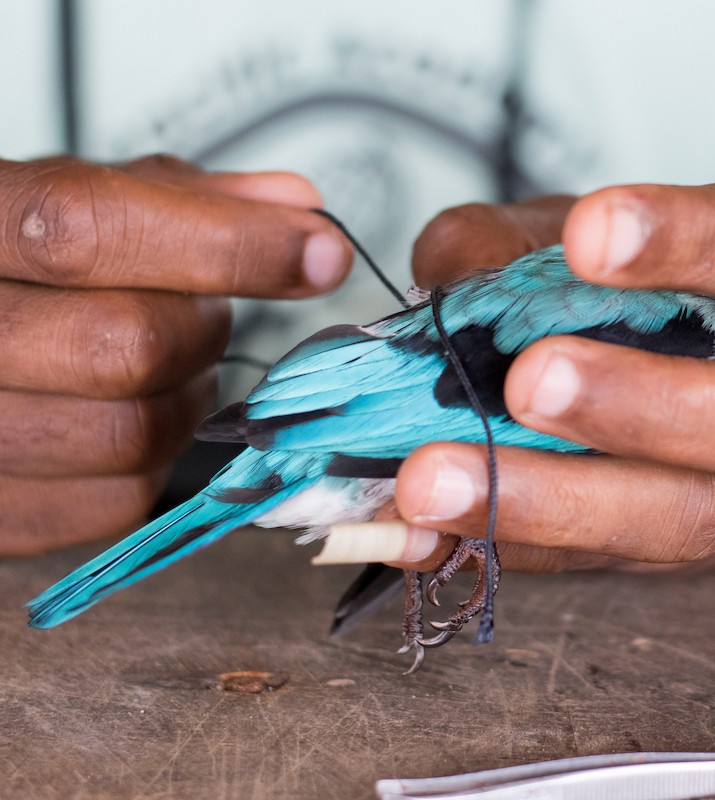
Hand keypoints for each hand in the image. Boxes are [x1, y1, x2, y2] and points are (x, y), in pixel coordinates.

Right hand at [0, 155, 351, 554]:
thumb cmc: (1, 270)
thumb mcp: (61, 202)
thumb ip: (175, 200)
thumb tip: (299, 208)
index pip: (88, 226)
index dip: (227, 243)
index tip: (319, 252)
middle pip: (128, 343)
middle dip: (202, 328)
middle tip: (199, 310)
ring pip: (131, 433)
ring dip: (185, 399)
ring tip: (158, 365)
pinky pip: (112, 503)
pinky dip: (151, 462)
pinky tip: (127, 417)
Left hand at [371, 183, 714, 572]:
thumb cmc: (655, 296)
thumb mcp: (593, 237)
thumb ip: (525, 236)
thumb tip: (451, 265)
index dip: (681, 241)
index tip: (588, 234)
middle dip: (642, 404)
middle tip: (529, 382)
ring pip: (679, 515)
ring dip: (552, 502)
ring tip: (435, 481)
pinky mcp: (674, 549)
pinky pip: (601, 561)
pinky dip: (503, 545)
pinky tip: (419, 532)